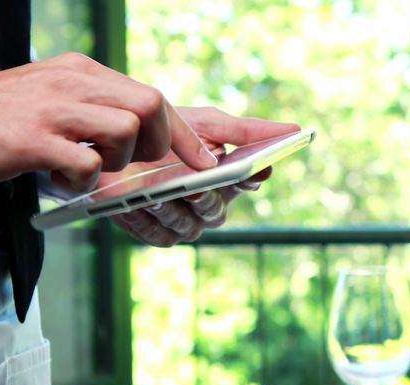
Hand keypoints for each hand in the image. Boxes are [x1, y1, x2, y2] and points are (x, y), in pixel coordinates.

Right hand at [0, 52, 216, 190]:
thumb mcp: (54, 101)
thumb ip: (96, 109)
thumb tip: (143, 133)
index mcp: (81, 73)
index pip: (152, 97)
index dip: (186, 134)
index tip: (206, 161)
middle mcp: (72, 83)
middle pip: (151, 106)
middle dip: (158, 145)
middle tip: (131, 165)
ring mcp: (53, 109)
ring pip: (126, 129)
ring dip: (117, 161)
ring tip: (83, 169)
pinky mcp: (33, 140)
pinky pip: (86, 164)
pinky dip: (83, 182)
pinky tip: (59, 181)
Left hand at [109, 107, 298, 246]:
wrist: (115, 144)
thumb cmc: (167, 133)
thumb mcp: (204, 124)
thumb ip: (244, 130)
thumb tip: (293, 130)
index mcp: (228, 180)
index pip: (246, 181)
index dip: (250, 178)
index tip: (257, 168)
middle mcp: (210, 205)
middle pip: (216, 210)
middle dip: (204, 199)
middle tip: (194, 189)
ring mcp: (185, 223)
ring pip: (188, 226)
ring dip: (170, 210)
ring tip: (155, 195)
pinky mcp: (157, 235)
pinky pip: (158, 235)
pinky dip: (145, 220)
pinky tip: (133, 205)